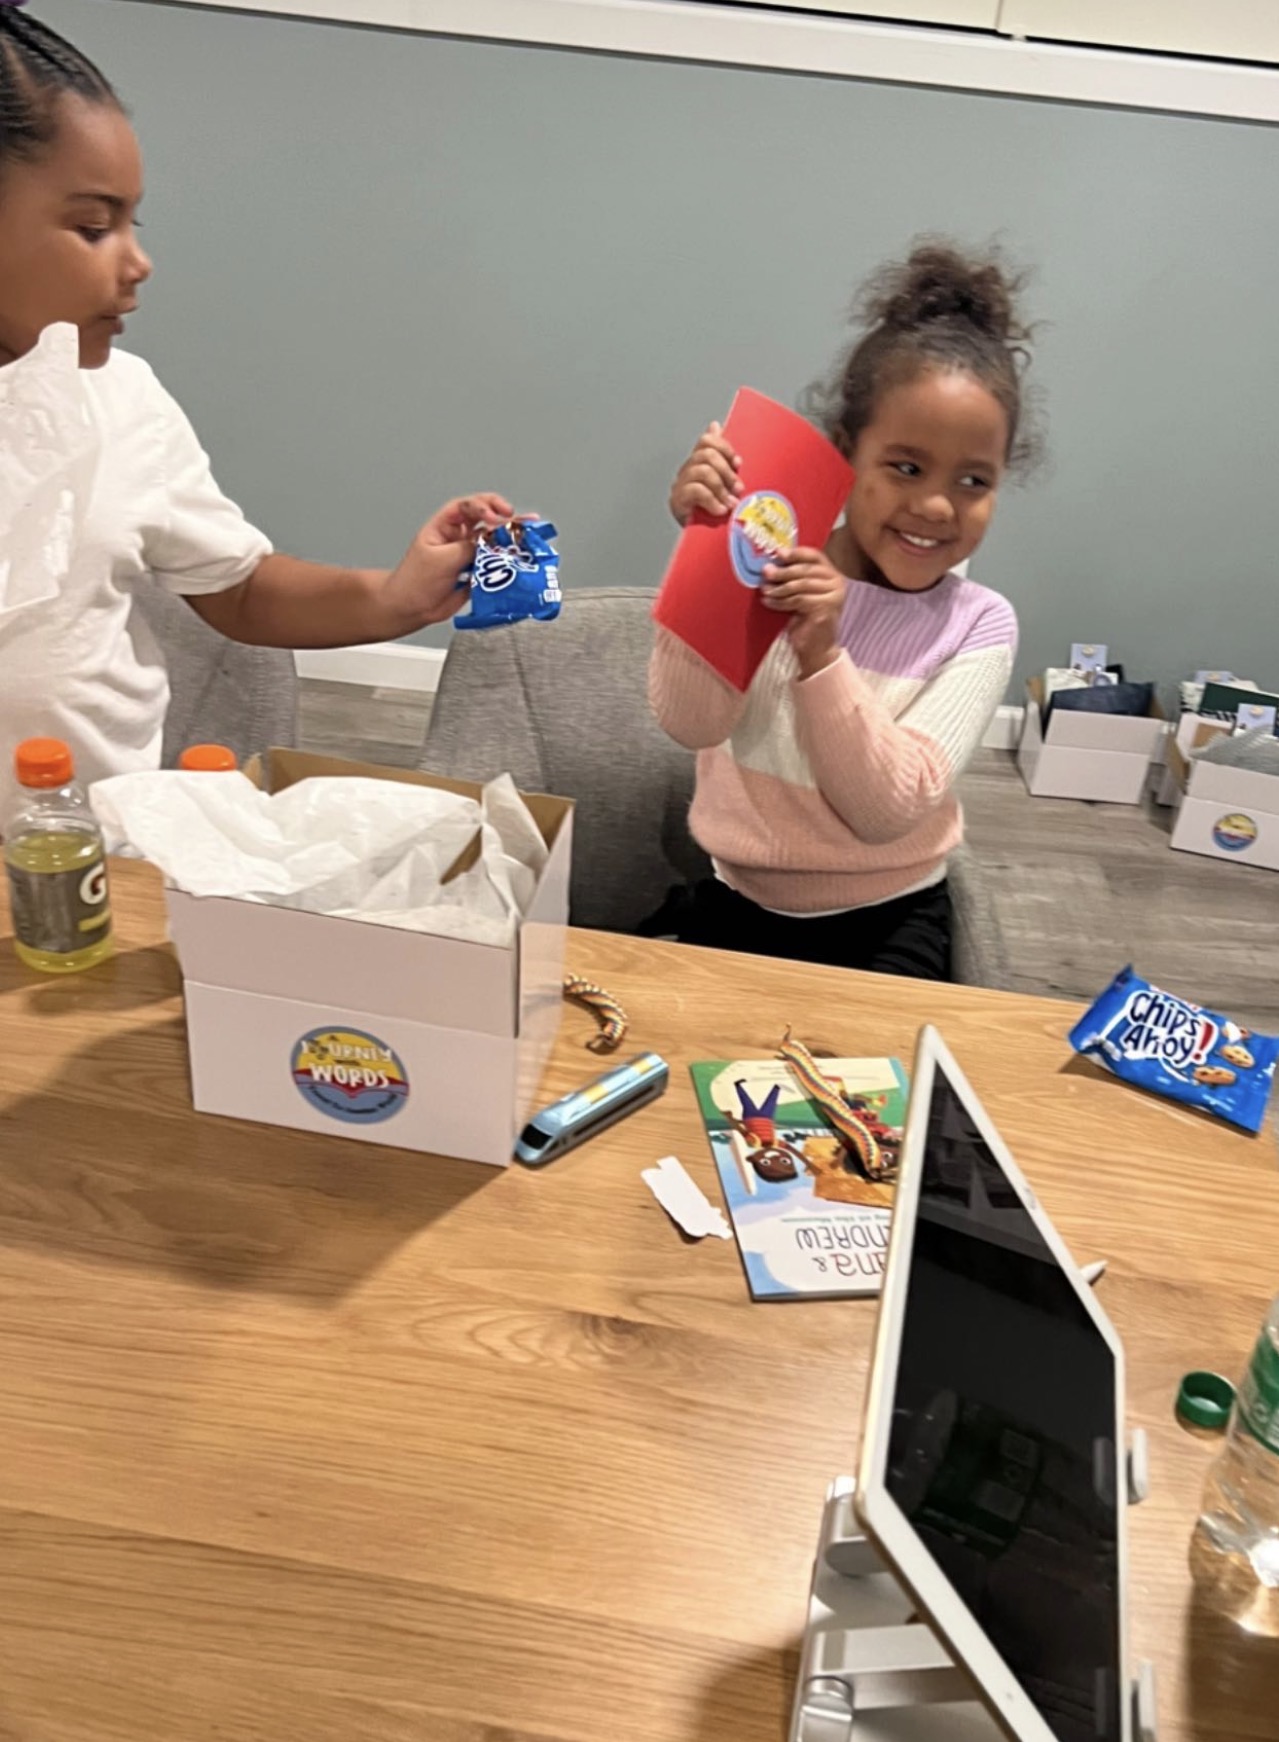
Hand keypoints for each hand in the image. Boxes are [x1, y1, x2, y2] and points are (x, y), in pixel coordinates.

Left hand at [383, 492, 514, 628]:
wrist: (412, 608)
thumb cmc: (415, 580)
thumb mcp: (441, 560)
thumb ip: (467, 549)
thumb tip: (489, 544)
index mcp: (445, 526)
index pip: (467, 506)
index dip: (483, 506)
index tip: (494, 517)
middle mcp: (459, 536)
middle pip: (484, 517)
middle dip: (501, 515)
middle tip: (514, 519)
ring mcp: (469, 553)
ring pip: (492, 539)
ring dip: (508, 536)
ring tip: (524, 534)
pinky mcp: (477, 571)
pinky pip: (495, 562)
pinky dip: (507, 558)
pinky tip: (519, 555)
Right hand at [669, 422, 740, 525]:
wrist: (703, 541)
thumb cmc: (716, 511)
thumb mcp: (725, 482)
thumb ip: (722, 456)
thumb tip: (716, 425)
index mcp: (698, 464)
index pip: (706, 441)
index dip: (724, 447)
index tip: (737, 463)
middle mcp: (686, 472)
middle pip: (705, 455)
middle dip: (726, 471)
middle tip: (738, 488)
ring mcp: (680, 487)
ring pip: (702, 471)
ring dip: (721, 487)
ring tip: (730, 503)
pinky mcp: (678, 503)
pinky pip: (696, 491)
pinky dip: (712, 500)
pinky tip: (720, 510)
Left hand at [761, 547, 846, 677]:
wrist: (816, 649)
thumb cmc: (806, 620)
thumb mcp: (800, 593)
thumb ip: (793, 578)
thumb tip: (770, 564)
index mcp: (833, 575)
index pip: (815, 556)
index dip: (796, 553)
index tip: (778, 553)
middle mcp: (837, 582)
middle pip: (805, 570)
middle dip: (782, 571)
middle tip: (765, 572)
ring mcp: (834, 596)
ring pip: (800, 585)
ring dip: (779, 588)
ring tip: (765, 591)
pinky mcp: (825, 608)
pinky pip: (797, 600)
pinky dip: (780, 602)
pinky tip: (768, 603)